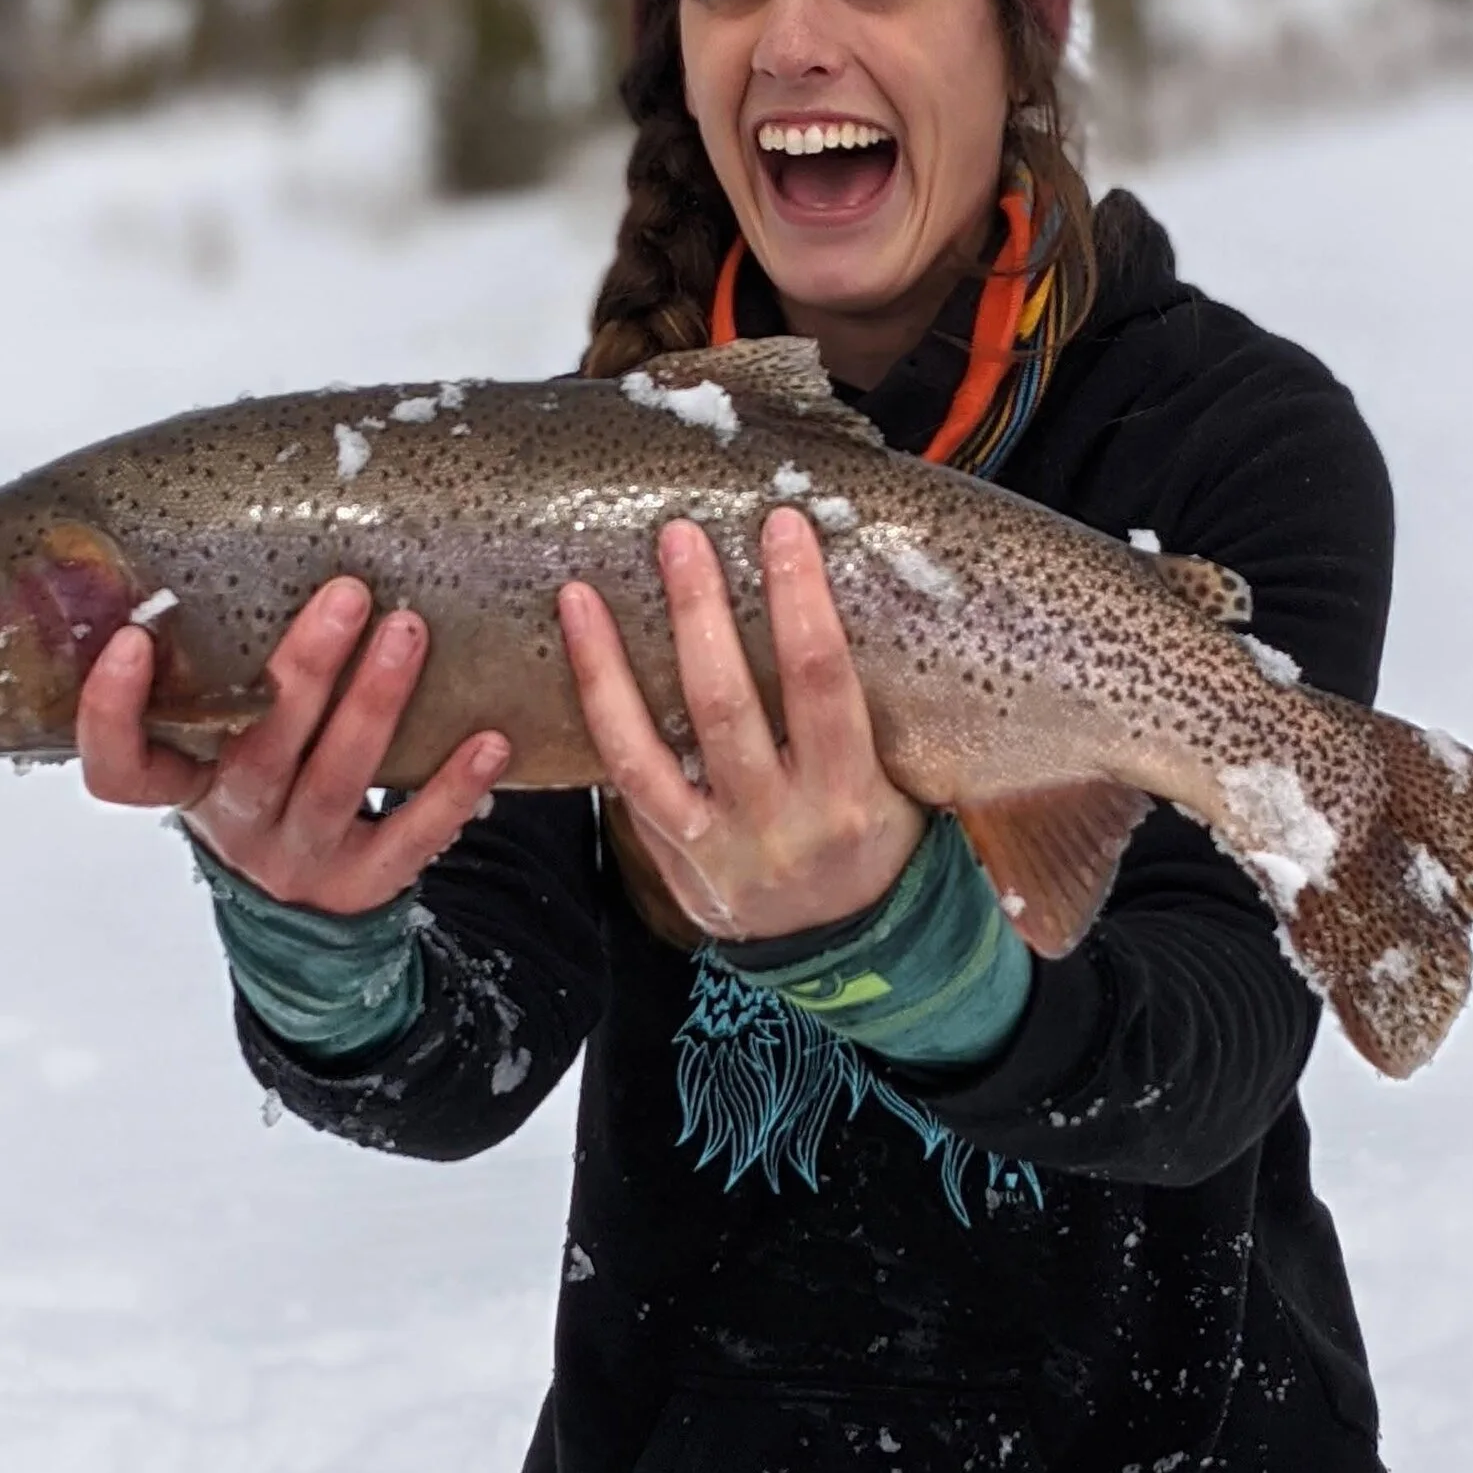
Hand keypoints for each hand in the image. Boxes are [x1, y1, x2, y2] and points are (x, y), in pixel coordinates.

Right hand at [77, 576, 509, 914]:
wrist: (305, 914)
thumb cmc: (268, 789)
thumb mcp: (226, 747)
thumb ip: (230, 678)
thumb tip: (264, 546)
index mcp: (187, 783)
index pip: (122, 768)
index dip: (112, 713)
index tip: (132, 640)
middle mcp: (237, 822)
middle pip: (257, 750)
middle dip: (304, 669)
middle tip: (348, 593)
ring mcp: (301, 857)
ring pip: (335, 781)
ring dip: (374, 704)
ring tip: (409, 631)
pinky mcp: (365, 883)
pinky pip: (411, 837)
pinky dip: (452, 789)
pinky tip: (490, 741)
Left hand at [559, 508, 921, 943]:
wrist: (844, 948)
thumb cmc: (874, 836)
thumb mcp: (895, 781)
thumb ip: (852, 708)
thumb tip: (819, 586)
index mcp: (851, 793)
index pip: (822, 680)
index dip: (800, 598)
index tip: (782, 525)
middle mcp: (781, 822)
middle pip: (726, 706)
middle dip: (699, 613)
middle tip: (678, 535)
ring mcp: (716, 847)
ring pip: (649, 750)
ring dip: (609, 666)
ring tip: (580, 594)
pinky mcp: (673, 860)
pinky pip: (626, 785)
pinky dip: (601, 720)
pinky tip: (577, 661)